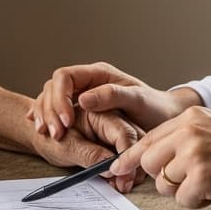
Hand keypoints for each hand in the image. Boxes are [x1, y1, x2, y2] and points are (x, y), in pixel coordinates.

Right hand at [29, 62, 198, 139]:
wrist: (166, 116)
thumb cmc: (155, 107)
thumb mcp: (137, 100)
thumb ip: (112, 96)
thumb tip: (82, 99)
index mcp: (98, 74)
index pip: (65, 77)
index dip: (59, 97)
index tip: (66, 120)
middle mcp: (88, 83)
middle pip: (53, 89)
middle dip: (50, 110)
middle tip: (54, 134)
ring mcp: (83, 96)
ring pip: (51, 99)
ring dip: (45, 116)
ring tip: (47, 135)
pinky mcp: (81, 111)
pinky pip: (56, 111)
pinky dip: (47, 120)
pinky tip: (43, 131)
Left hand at [30, 109, 144, 193]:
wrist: (42, 138)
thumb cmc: (50, 137)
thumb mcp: (66, 147)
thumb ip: (89, 155)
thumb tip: (110, 168)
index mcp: (98, 113)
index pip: (122, 132)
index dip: (126, 155)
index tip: (122, 175)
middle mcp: (111, 120)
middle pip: (134, 141)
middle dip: (131, 164)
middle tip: (123, 185)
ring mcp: (114, 132)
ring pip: (134, 150)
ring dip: (130, 169)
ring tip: (120, 186)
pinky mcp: (113, 144)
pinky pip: (126, 157)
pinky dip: (125, 171)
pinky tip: (118, 183)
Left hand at [109, 107, 210, 209]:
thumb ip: (185, 138)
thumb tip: (152, 158)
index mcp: (190, 117)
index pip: (149, 138)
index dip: (131, 157)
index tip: (115, 168)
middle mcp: (188, 131)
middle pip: (148, 161)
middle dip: (162, 177)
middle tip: (187, 181)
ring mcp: (193, 153)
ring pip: (163, 183)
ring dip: (183, 191)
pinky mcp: (201, 176)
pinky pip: (182, 199)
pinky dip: (199, 202)